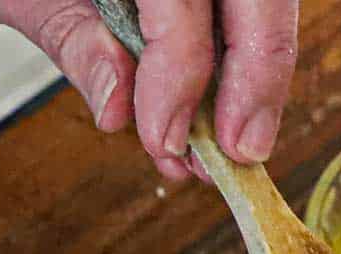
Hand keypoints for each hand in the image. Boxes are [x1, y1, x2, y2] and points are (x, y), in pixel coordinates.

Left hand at [0, 0, 297, 178]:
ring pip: (267, 4)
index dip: (181, 72)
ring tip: (227, 148)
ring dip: (255, 81)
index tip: (166, 140)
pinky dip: (241, 65)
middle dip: (256, 79)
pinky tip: (218, 117)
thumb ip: (73, 39)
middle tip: (239, 153)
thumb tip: (118, 109)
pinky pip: (248, 11)